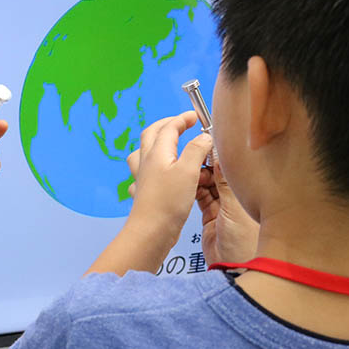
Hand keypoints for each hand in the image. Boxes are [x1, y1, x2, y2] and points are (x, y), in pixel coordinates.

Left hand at [126, 111, 211, 238]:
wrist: (150, 232)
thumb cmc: (167, 203)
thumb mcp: (188, 171)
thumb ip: (197, 150)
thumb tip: (205, 137)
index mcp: (157, 153)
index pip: (169, 127)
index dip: (183, 119)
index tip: (195, 117)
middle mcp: (146, 162)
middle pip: (151, 134)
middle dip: (167, 125)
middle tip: (182, 123)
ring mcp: (143, 178)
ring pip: (144, 153)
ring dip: (156, 143)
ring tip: (169, 144)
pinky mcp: (145, 192)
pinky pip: (144, 173)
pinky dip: (152, 166)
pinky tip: (159, 173)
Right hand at [195, 161, 259, 264]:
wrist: (234, 269)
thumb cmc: (244, 243)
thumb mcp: (233, 209)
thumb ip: (225, 184)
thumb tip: (220, 158)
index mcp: (249, 194)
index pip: (233, 170)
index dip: (221, 158)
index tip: (209, 145)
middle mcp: (237, 200)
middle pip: (220, 176)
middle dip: (208, 166)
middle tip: (195, 157)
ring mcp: (223, 209)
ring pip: (209, 186)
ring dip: (199, 178)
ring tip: (190, 170)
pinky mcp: (211, 218)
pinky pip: (202, 199)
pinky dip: (194, 190)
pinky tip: (188, 183)